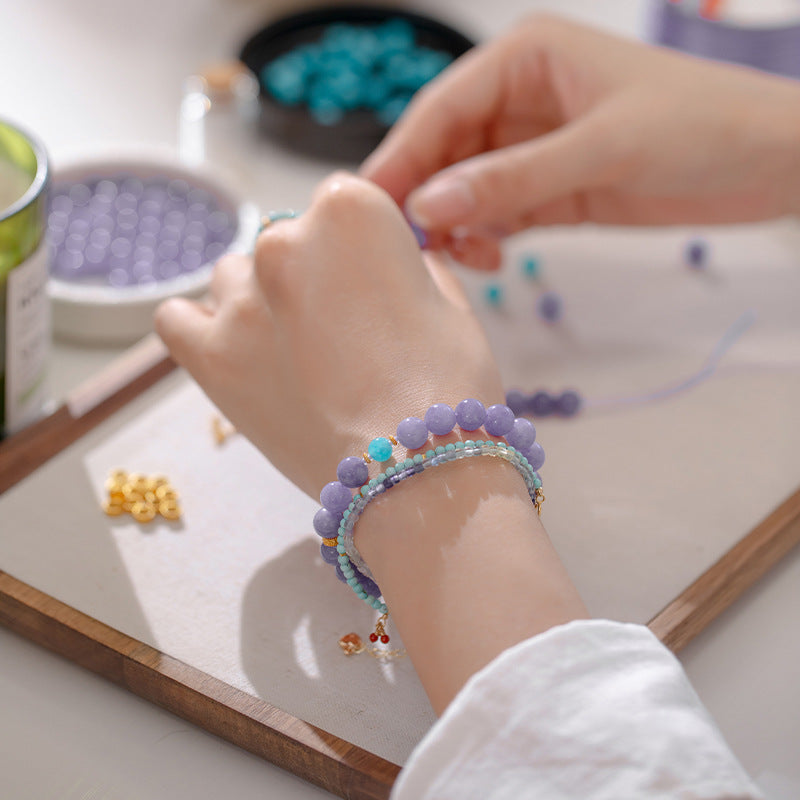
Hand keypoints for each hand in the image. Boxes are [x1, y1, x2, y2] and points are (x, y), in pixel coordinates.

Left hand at [154, 173, 503, 497]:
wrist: (415, 474)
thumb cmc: (448, 388)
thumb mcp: (453, 307)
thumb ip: (414, 269)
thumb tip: (399, 267)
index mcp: (350, 211)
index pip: (338, 203)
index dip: (358, 248)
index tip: (370, 284)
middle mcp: (284, 239)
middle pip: (286, 239)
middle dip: (314, 276)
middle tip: (343, 334)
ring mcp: (239, 298)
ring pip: (234, 275)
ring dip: (259, 299)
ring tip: (293, 351)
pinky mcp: (209, 356)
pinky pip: (177, 318)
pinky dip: (200, 327)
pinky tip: (235, 350)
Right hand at [362, 14, 799, 269]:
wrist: (770, 165)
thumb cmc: (702, 126)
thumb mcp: (603, 148)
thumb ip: (514, 178)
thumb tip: (430, 205)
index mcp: (524, 59)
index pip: (440, 110)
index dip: (400, 160)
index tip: (369, 209)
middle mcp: (518, 100)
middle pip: (443, 153)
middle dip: (424, 200)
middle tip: (407, 249)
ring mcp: (532, 148)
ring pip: (465, 190)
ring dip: (455, 227)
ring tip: (462, 259)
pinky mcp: (549, 190)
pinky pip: (496, 215)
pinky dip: (484, 239)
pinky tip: (490, 259)